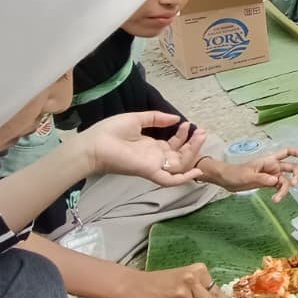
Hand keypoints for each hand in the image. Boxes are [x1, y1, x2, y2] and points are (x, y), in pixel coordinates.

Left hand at [79, 113, 204, 186]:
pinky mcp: (150, 172)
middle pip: (180, 155)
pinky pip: (170, 179)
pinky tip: (197, 171)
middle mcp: (155, 158)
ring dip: (193, 152)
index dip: (183, 135)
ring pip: (180, 164)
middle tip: (202, 131)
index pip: (174, 145)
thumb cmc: (111, 131)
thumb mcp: (136, 119)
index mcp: (151, 147)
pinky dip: (184, 178)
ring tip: (201, 136)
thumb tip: (175, 118)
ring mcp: (154, 166)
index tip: (187, 123)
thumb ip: (155, 118)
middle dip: (193, 143)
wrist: (94, 144)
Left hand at [203, 149, 297, 201]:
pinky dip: (280, 193)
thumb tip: (276, 181)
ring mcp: (272, 175)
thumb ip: (263, 178)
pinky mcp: (268, 183)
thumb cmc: (235, 173)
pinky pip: (279, 187)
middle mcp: (273, 166)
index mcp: (269, 160)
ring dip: (285, 190)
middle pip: (291, 168)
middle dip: (296, 175)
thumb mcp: (248, 176)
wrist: (226, 180)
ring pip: (286, 181)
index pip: (286, 152)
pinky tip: (275, 199)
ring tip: (277, 198)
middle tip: (294, 184)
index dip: (296, 153)